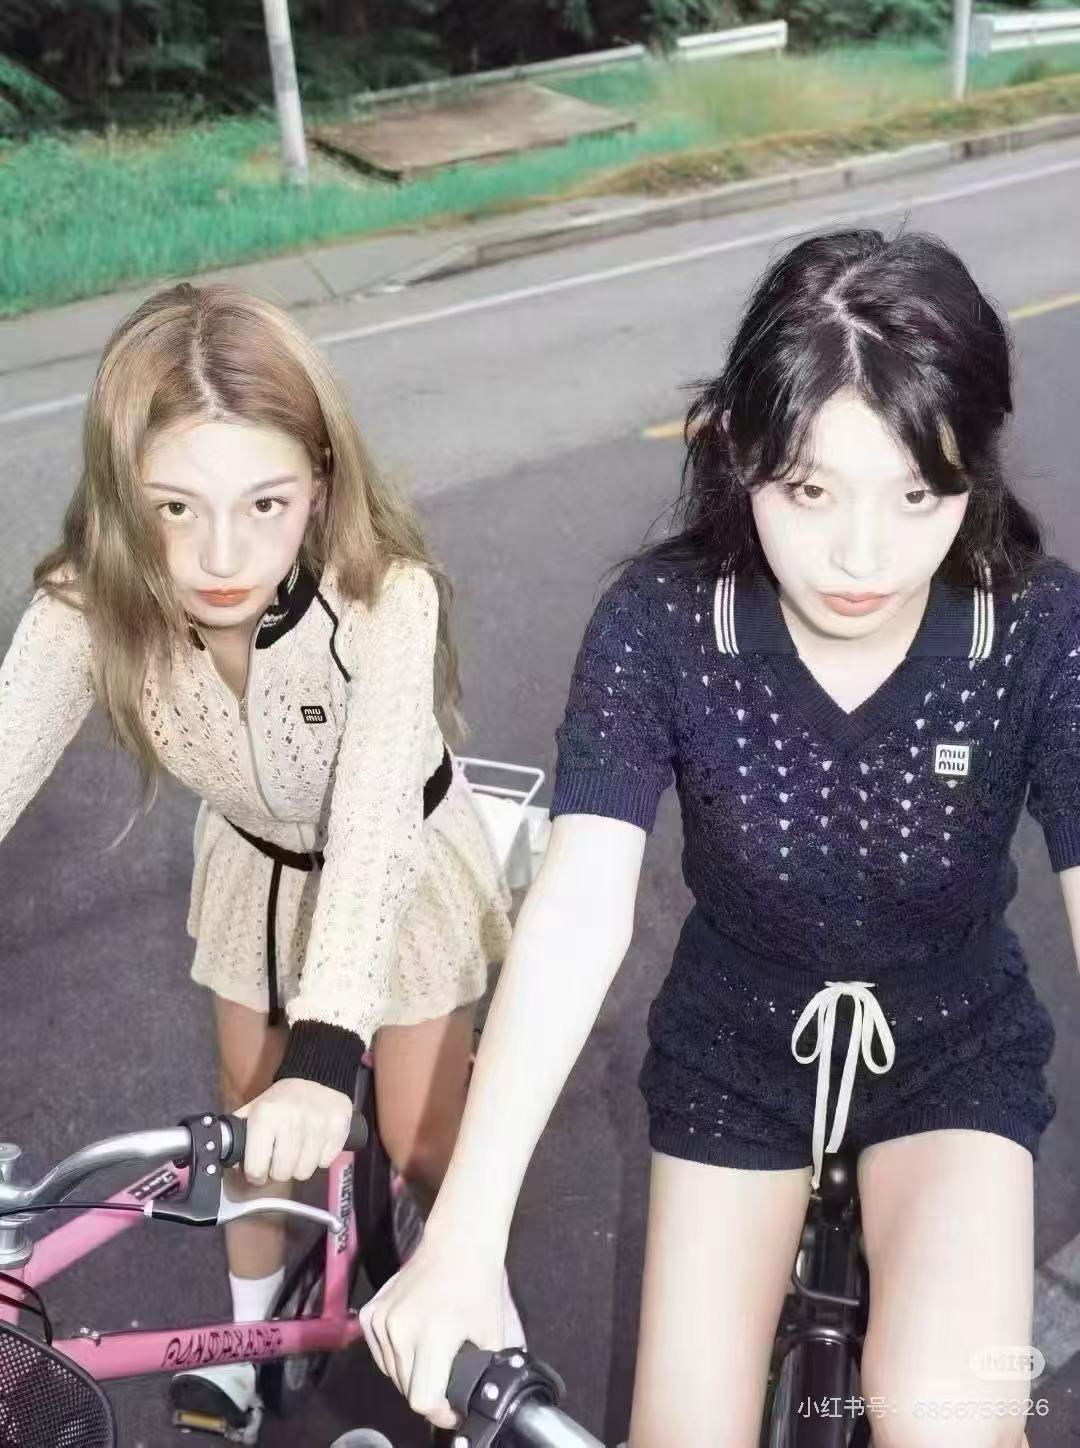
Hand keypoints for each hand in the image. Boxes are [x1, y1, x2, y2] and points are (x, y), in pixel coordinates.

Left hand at [234, 1078, 352, 1185]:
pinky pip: (326, 1162)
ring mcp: (318, 1123)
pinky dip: (320, 1157)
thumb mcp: (255, 1108)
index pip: (256, 1168)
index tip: (259, 1169)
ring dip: (301, 1166)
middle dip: (280, 1170)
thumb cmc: (282, 1099)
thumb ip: (240, 1132)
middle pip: (283, 1174)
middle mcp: (292, 1119)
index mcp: (266, 1115)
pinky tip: (317, 1143)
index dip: (256, 1174)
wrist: (318, 1074)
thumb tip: (228, 1160)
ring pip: (305, 1172)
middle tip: (281, 1157)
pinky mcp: (339, 1126)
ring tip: (299, 1150)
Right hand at [359, 1238, 512, 1429]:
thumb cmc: (480, 1284)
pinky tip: (413, 1343)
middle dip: (429, 1393)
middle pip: (407, 1390)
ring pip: (392, 1373)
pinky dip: (395, 1357)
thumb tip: (484, 1400)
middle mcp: (399, 1329)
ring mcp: (380, 1320)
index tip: (455, 1407)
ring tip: (433, 1357)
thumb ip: (485, 1371)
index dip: (441, 1412)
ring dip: (411, 1375)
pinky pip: (380, 1354)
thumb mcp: (494, 1332)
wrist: (458, 1242)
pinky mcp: (370, 1313)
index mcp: (432, 1335)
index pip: (422, 1400)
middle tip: (448, 1381)